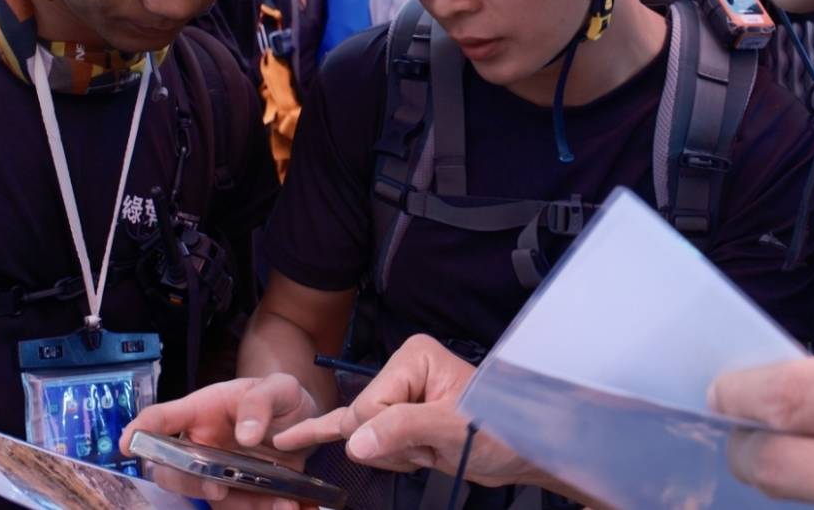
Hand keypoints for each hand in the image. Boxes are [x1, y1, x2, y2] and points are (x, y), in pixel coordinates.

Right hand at [121, 373, 318, 508]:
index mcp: (201, 410)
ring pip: (203, 497)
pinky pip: (237, 509)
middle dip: (186, 484)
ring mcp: (214, 472)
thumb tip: (245, 435)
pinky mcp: (235, 494)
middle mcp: (199, 445)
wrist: (303, 421)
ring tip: (280, 502)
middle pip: (170, 470)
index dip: (140, 429)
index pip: (161, 418)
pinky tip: (289, 504)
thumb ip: (261, 402)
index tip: (128, 443)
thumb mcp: (279, 387)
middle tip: (217, 490)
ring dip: (236, 504)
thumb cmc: (279, 397)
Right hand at [274, 334, 531, 486]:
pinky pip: (350, 428)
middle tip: (433, 444)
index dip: (389, 435)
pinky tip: (292, 439)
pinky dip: (323, 434)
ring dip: (396, 456)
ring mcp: (395, 393)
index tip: (427, 438)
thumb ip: (404, 429)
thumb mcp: (454, 427)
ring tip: (432, 448)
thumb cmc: (499, 428)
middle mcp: (399, 369)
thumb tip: (357, 442)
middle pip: (360, 422)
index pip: (368, 406)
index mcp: (412, 357)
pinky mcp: (392, 417)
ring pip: (361, 439)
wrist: (521, 450)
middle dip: (394, 447)